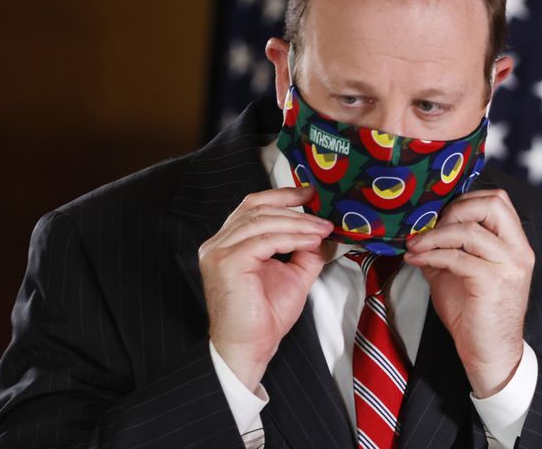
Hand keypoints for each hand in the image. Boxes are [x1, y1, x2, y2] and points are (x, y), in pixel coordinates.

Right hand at [198, 186, 332, 390]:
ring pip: (263, 221)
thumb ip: (305, 251)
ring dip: (298, 223)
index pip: (252, 206)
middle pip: (258, 209)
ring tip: (322, 230)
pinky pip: (265, 240)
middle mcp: (218, 243)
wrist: (249, 348)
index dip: (282, 195)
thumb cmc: (264, 317)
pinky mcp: (227, 263)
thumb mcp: (293, 275)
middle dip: (296, 211)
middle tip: (324, 219)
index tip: (310, 194)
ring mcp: (219, 252)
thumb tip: (323, 233)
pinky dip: (291, 238)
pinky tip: (310, 242)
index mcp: (228, 242)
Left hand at [404, 189, 533, 397]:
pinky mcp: (492, 282)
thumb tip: (418, 227)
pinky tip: (416, 261)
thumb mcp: (458, 271)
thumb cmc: (474, 314)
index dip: (465, 200)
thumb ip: (446, 246)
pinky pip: (456, 257)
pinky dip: (431, 255)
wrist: (489, 353)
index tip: (438, 215)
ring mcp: (508, 266)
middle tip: (428, 227)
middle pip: (492, 204)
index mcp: (515, 244)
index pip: (498, 200)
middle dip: (453, 210)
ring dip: (434, 235)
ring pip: (469, 230)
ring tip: (414, 246)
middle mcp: (518, 251)